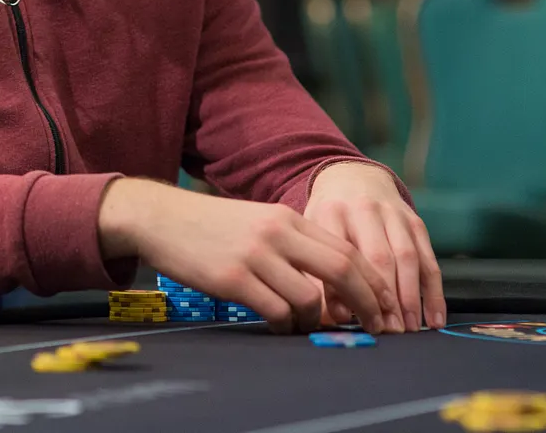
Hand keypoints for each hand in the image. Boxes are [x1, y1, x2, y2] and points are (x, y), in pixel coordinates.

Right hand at [97, 179, 401, 334]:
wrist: (161, 217)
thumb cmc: (210, 224)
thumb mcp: (258, 220)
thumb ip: (293, 241)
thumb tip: (331, 277)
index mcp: (288, 217)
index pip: (347, 249)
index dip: (373, 282)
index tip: (384, 305)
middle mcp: (278, 233)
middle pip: (343, 269)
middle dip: (367, 303)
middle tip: (377, 327)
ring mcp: (256, 255)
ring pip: (311, 298)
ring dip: (318, 321)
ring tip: (308, 327)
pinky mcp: (233, 278)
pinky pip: (276, 311)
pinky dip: (287, 325)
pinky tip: (280, 325)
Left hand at [303, 162, 445, 331]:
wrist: (351, 176)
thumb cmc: (327, 218)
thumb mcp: (310, 234)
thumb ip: (315, 271)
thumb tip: (329, 318)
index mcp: (330, 213)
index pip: (340, 255)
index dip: (345, 289)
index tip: (348, 320)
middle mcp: (363, 210)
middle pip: (378, 257)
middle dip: (385, 299)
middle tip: (388, 331)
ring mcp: (392, 214)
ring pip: (406, 258)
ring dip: (410, 297)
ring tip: (409, 328)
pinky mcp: (414, 221)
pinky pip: (428, 259)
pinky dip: (433, 291)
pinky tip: (434, 317)